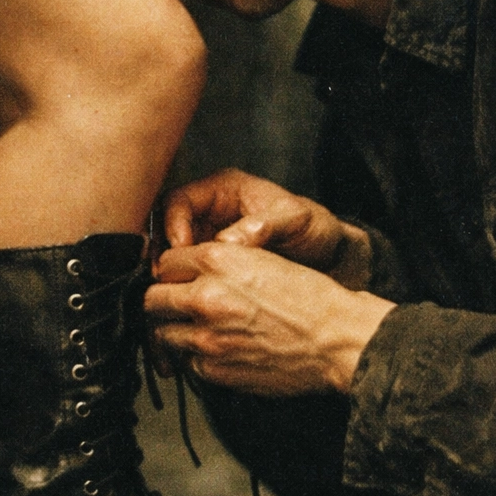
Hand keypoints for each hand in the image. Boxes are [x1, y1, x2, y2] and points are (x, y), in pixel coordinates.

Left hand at [145, 241, 394, 396]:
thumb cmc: (309, 298)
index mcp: (218, 260)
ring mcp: (207, 337)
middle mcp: (205, 296)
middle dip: (159, 302)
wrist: (336, 339)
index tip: (175, 278)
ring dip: (173, 332)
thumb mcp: (262, 258)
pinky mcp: (214, 369)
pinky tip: (216, 350)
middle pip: (151, 299)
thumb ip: (219, 262)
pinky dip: (195, 358)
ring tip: (192, 331)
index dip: (170, 271)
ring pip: (161, 334)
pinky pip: (187, 362)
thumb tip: (187, 271)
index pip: (165, 262)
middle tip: (172, 307)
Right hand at [163, 169, 373, 289]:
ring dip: (170, 275)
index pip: (179, 200)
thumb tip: (227, 241)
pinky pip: (188, 277)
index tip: (181, 247)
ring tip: (178, 294)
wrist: (331, 260)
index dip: (173, 223)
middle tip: (168, 277)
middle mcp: (211, 213)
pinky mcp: (213, 269)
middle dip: (164, 254)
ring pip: (172, 256)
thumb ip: (264, 225)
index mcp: (224, 190)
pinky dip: (186, 290)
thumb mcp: (296, 220)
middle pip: (165, 229)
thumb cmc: (316, 230)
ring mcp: (209, 241)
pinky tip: (191, 305)